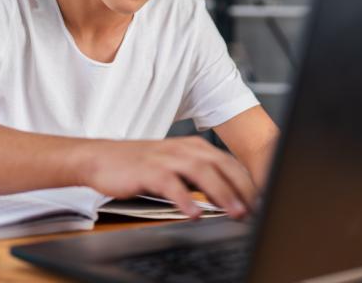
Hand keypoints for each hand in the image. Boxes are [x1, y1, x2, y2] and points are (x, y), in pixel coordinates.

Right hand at [76, 136, 256, 219]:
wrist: (100, 159)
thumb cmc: (138, 166)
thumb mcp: (174, 168)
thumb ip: (198, 179)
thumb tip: (227, 198)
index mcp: (193, 147)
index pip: (229, 164)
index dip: (248, 183)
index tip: (261, 203)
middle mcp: (183, 149)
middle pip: (221, 166)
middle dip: (242, 189)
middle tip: (254, 211)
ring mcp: (166, 158)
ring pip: (202, 172)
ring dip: (221, 193)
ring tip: (234, 212)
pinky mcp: (148, 170)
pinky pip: (171, 184)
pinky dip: (185, 198)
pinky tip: (194, 213)